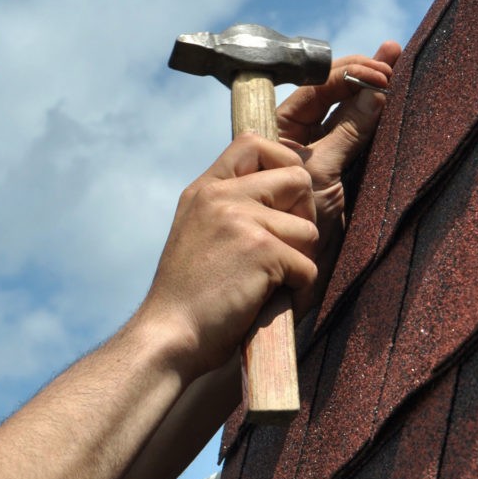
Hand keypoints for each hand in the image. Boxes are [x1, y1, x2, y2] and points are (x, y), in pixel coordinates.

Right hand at [140, 133, 319, 378]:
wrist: (169, 335)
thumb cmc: (188, 296)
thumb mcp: (196, 231)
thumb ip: (228, 207)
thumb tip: (282, 190)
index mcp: (205, 189)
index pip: (253, 142)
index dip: (282, 161)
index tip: (285, 195)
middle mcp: (221, 196)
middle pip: (297, 179)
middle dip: (303, 217)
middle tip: (285, 249)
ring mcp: (241, 220)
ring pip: (308, 229)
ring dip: (299, 262)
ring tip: (268, 284)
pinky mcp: (261, 250)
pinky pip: (307, 266)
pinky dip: (297, 292)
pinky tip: (268, 303)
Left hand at [277, 41, 399, 311]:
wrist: (285, 286)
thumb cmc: (284, 231)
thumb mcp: (318, 176)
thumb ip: (346, 133)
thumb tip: (373, 91)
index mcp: (278, 136)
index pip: (314, 89)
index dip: (345, 73)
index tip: (376, 69)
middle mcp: (300, 144)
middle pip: (334, 97)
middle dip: (363, 73)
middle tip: (393, 54)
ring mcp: (322, 163)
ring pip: (350, 119)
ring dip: (373, 92)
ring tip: (396, 61)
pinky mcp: (341, 183)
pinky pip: (361, 147)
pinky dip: (379, 123)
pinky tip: (393, 101)